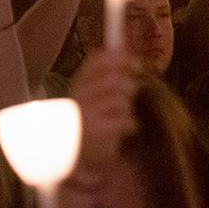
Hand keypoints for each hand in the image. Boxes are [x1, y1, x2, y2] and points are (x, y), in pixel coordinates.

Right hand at [70, 49, 138, 172]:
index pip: (95, 62)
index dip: (118, 59)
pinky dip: (129, 123)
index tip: (136, 62)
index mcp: (76, 84)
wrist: (72, 156)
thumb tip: (125, 51)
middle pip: (111, 81)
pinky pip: (124, 120)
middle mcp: (77, 97)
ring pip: (120, 101)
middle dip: (127, 85)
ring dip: (126, 107)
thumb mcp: (92, 95)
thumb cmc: (87, 120)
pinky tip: (125, 127)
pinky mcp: (95, 133)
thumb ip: (105, 75)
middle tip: (131, 90)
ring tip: (122, 114)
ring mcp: (84, 116)